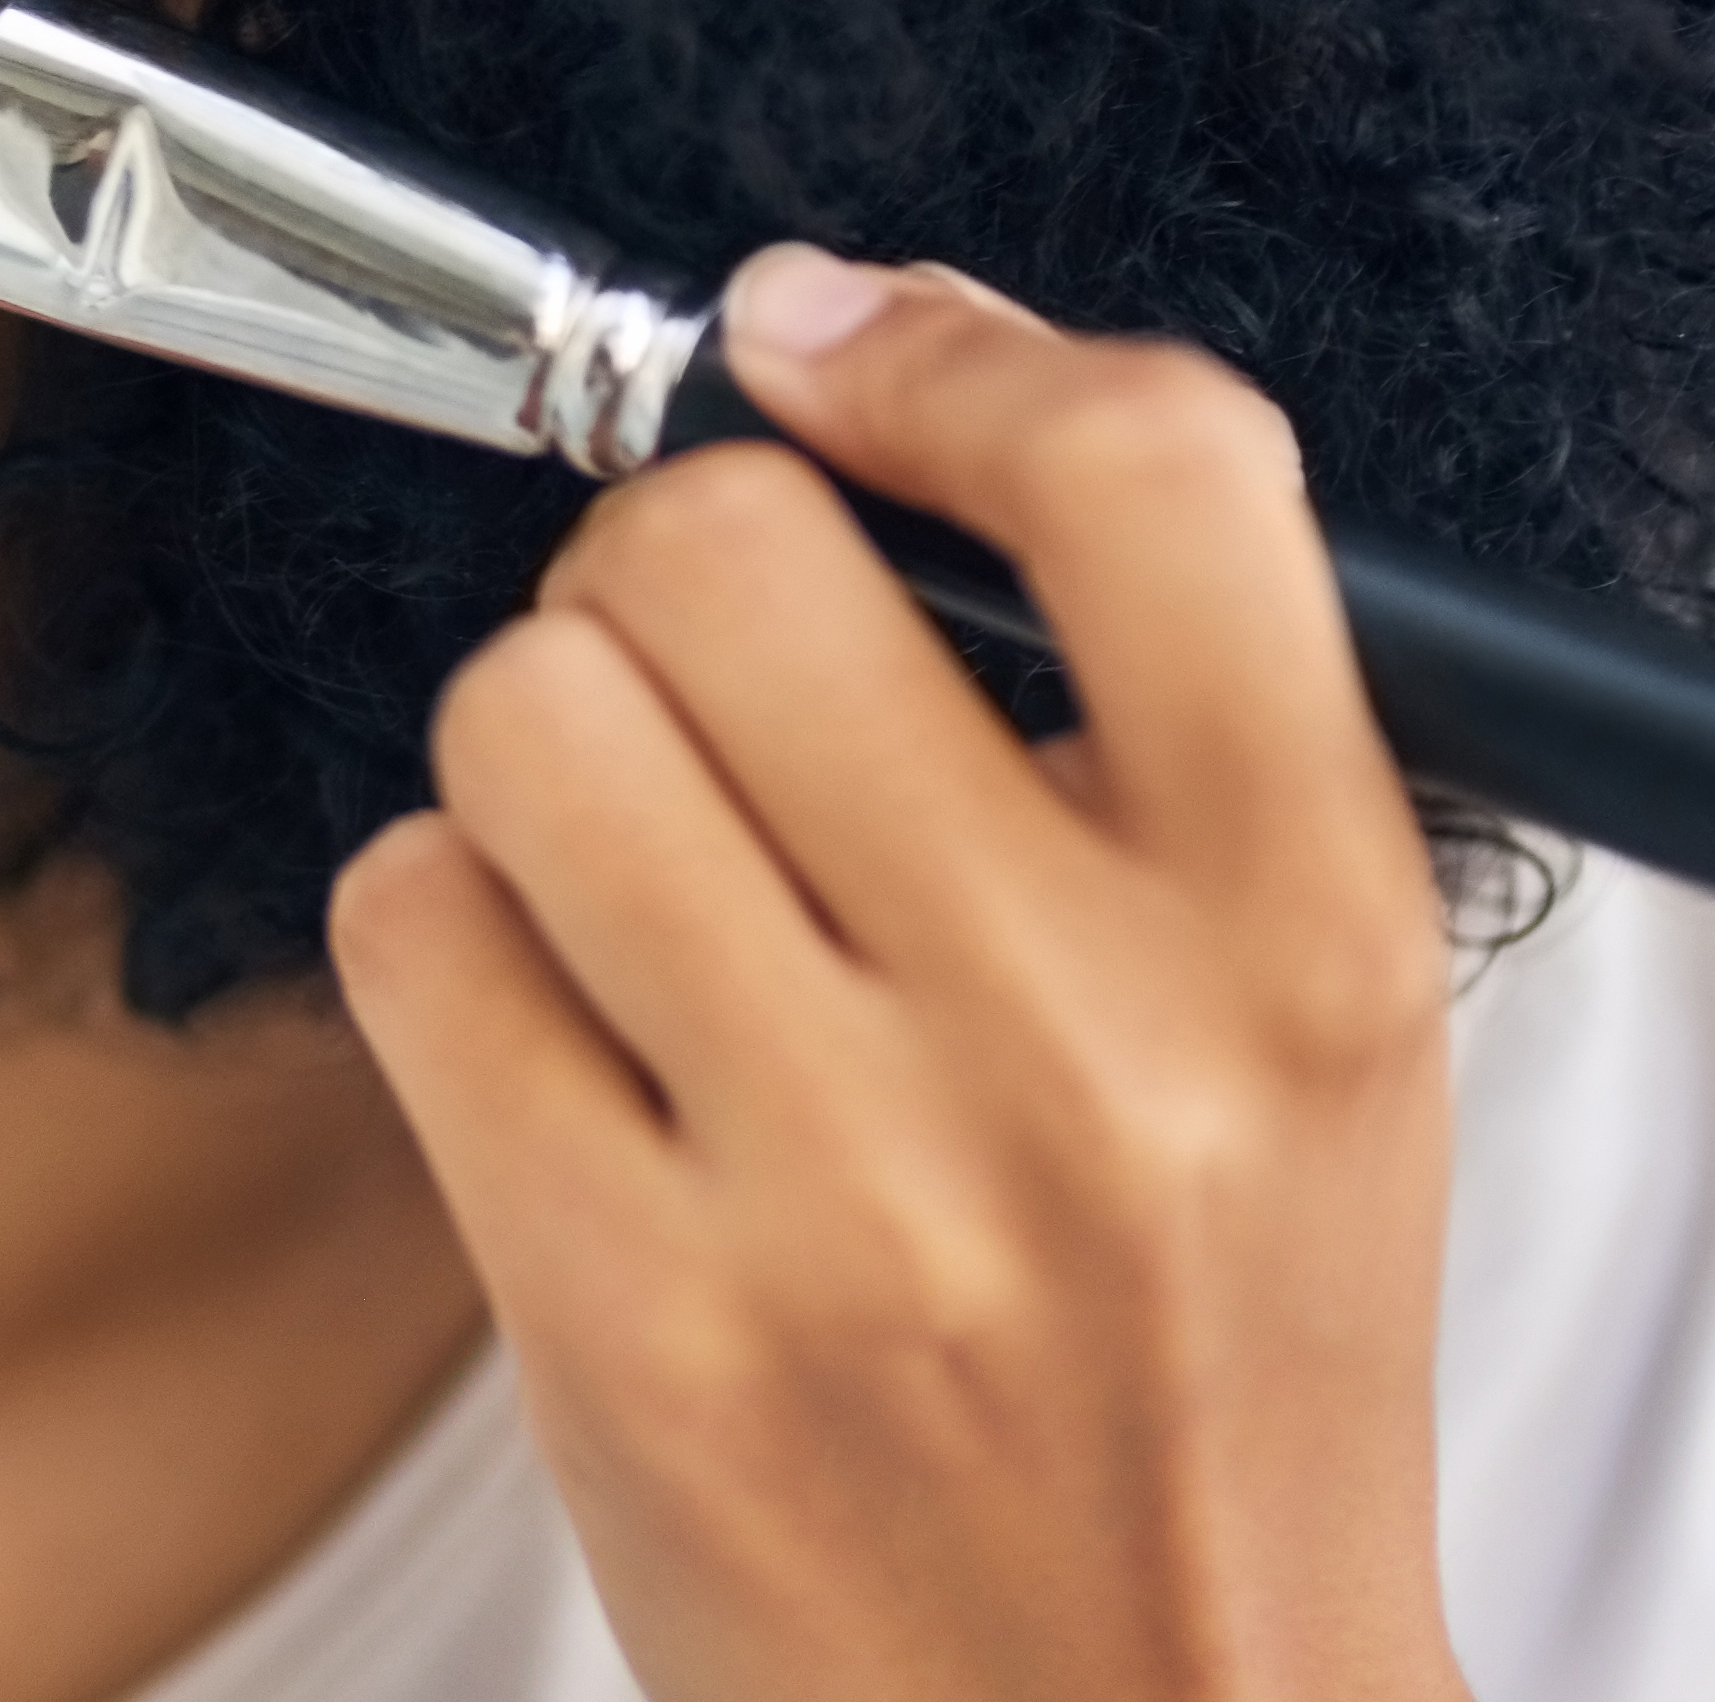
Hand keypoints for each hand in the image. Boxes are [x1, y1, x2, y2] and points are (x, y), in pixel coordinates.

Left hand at [325, 249, 1464, 1701]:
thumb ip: (1143, 703)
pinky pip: (407, 919)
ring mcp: (847, 1187)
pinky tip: (569, 1039)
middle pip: (716, 549)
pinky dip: (448, 941)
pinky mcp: (625, 1307)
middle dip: (670, 577)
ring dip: (542, 756)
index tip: (835, 359)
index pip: (1150, 480)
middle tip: (721, 699)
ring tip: (648, 885)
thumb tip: (847, 353)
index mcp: (1307, 941)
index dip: (941, 356)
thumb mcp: (1297, 1024)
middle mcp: (1090, 1047)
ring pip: (523, 711)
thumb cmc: (1191, 1360)